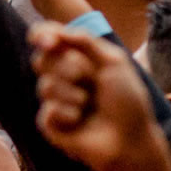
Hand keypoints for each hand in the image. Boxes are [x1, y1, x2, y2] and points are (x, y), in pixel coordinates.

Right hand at [31, 22, 168, 170]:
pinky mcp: (50, 124)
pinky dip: (68, 114)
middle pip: (41, 60)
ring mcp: (55, 101)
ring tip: (88, 105)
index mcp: (77, 60)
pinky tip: (80, 121)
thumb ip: (85, 42)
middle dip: (65, 67)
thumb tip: (56, 31)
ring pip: (45, 86)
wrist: (129, 138)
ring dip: (72, 94)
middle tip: (83, 77)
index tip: (49, 40)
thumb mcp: (113, 62)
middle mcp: (63, 78)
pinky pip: (48, 111)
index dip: (42, 36)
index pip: (48, 41)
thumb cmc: (127, 101)